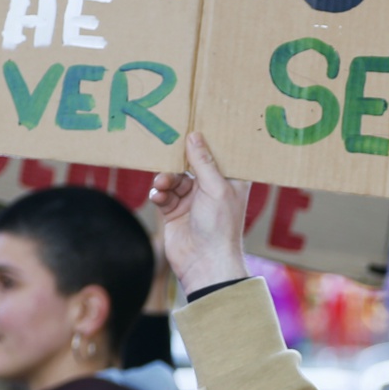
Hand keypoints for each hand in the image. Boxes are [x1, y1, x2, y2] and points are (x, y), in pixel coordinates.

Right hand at [149, 132, 250, 293]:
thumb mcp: (214, 188)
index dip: (207, 142)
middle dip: (178, 161)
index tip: (191, 125)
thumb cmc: (220, 226)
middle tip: (167, 154)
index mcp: (230, 181)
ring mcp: (193, 200)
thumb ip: (203, 162)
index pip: (219, 154)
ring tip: (161, 185)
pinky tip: (158, 196)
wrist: (204, 263)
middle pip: (191, 164)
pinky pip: (163, 195)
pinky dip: (159, 193)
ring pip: (174, 179)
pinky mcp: (175, 212)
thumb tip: (194, 135)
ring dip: (166, 179)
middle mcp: (212, 188)